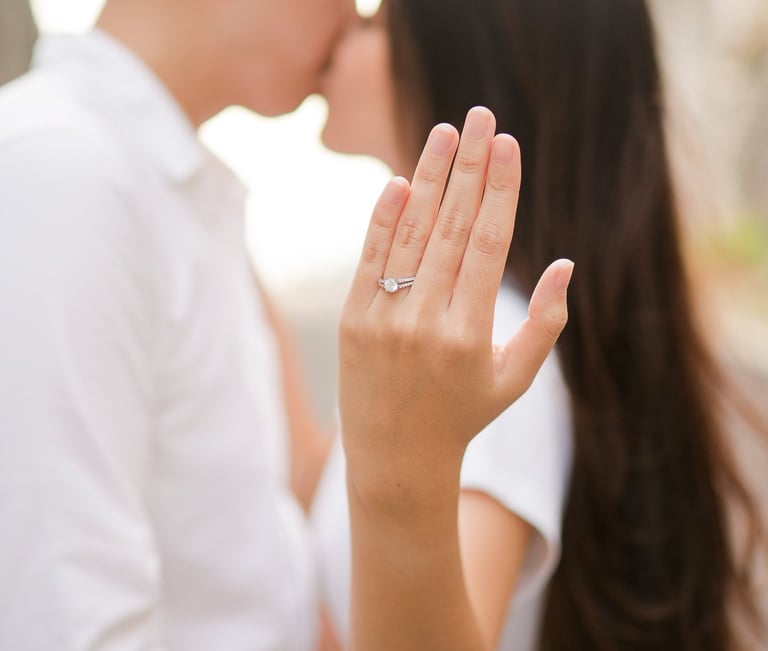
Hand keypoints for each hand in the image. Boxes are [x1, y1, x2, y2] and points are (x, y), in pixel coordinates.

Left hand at [338, 107, 572, 509]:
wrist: (395, 457)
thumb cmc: (464, 415)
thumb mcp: (515, 379)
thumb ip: (545, 323)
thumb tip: (564, 264)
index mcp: (469, 334)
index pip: (487, 245)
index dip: (500, 191)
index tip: (508, 146)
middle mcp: (425, 321)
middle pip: (450, 227)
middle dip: (469, 167)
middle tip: (480, 115)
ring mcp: (383, 319)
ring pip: (409, 234)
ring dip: (428, 177)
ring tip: (445, 133)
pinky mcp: (353, 320)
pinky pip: (370, 259)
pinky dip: (383, 219)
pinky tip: (400, 181)